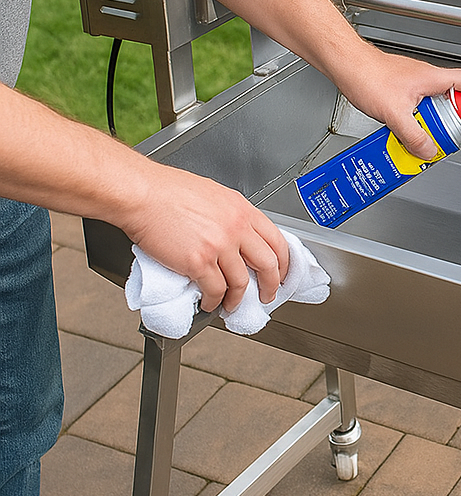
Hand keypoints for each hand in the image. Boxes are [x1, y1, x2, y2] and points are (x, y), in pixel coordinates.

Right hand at [122, 163, 290, 313]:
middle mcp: (236, 228)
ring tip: (232, 305)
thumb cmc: (167, 190)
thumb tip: (238, 233)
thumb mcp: (213, 195)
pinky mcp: (198, 262)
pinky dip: (214, 302)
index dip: (284, 262)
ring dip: (238, 298)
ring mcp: (219, 246)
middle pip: (268, 264)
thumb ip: (231, 215)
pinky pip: (215, 290)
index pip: (277, 240)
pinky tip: (209, 303)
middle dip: (271, 285)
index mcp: (242, 209)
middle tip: (268, 294)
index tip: (282, 272)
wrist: (140, 193)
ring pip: (241, 282)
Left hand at [336, 45, 460, 158]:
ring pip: (436, 105)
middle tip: (445, 134)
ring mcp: (415, 83)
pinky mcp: (402, 89)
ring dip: (432, 123)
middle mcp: (428, 78)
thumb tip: (429, 150)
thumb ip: (414, 135)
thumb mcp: (394, 113)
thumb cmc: (366, 76)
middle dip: (454, 121)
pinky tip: (403, 129)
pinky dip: (417, 120)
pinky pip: (420, 107)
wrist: (345, 64)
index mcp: (434, 78)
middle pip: (456, 100)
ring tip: (421, 135)